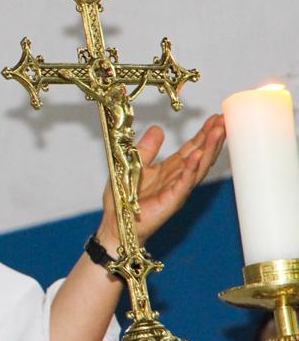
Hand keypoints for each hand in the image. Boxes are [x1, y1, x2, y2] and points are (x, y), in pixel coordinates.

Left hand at [97, 114, 225, 249]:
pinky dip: (191, 169)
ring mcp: (177, 189)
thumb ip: (148, 148)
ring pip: (198, 167)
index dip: (204, 133)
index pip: (193, 148)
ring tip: (218, 131)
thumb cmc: (126, 197)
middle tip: (224, 120)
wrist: (116, 222)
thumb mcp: (136, 163)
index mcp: (171, 169)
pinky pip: (184, 183)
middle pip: (201, 155)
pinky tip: (197, 155)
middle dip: (213, 138)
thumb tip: (159, 128)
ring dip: (209, 149)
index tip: (217, 118)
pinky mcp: (171, 200)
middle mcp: (178, 178)